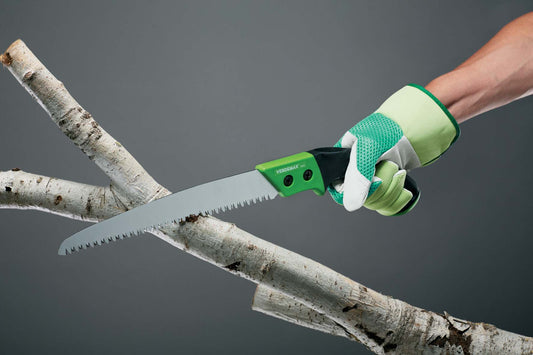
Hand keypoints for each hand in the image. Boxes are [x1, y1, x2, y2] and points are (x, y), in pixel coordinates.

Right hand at [328, 84, 458, 214]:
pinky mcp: (389, 187)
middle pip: (361, 199)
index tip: (372, 180)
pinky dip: (399, 200)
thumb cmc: (391, 128)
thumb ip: (358, 176)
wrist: (420, 124)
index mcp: (344, 161)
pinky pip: (388, 207)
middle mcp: (357, 172)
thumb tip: (350, 204)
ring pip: (376, 204)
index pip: (339, 189)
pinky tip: (405, 188)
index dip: (354, 192)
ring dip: (392, 190)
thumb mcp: (369, 148)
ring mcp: (374, 181)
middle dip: (382, 186)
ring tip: (400, 170)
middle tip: (391, 165)